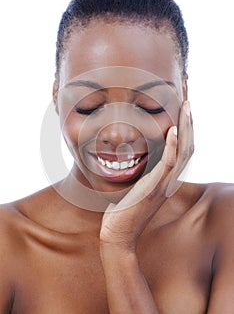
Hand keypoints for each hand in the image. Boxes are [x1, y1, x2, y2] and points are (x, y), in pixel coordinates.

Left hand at [100, 101, 193, 250]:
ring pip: (183, 152)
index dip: (186, 130)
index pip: (183, 151)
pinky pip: (168, 164)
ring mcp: (164, 185)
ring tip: (186, 108)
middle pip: (188, 147)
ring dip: (185, 128)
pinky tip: (172, 129)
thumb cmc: (124, 211)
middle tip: (188, 102)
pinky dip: (172, 146)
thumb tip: (140, 158)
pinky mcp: (153, 189)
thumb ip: (144, 174)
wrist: (118, 234)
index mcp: (167, 180)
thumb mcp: (137, 188)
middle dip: (189, 123)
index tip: (183, 111)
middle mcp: (170, 181)